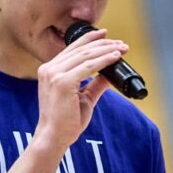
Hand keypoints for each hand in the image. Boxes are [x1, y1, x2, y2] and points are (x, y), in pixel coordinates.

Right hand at [34, 28, 126, 148]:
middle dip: (103, 44)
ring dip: (107, 50)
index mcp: (49, 70)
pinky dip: (104, 60)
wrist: (53, 137)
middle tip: (121, 43)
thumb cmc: (65, 121)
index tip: (106, 35)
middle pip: (81, 49)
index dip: (90, 39)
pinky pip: (89, 66)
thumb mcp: (83, 98)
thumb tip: (109, 74)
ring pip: (86, 55)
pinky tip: (115, 57)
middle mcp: (49, 69)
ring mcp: (54, 74)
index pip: (72, 49)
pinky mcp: (63, 82)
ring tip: (122, 49)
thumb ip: (94, 84)